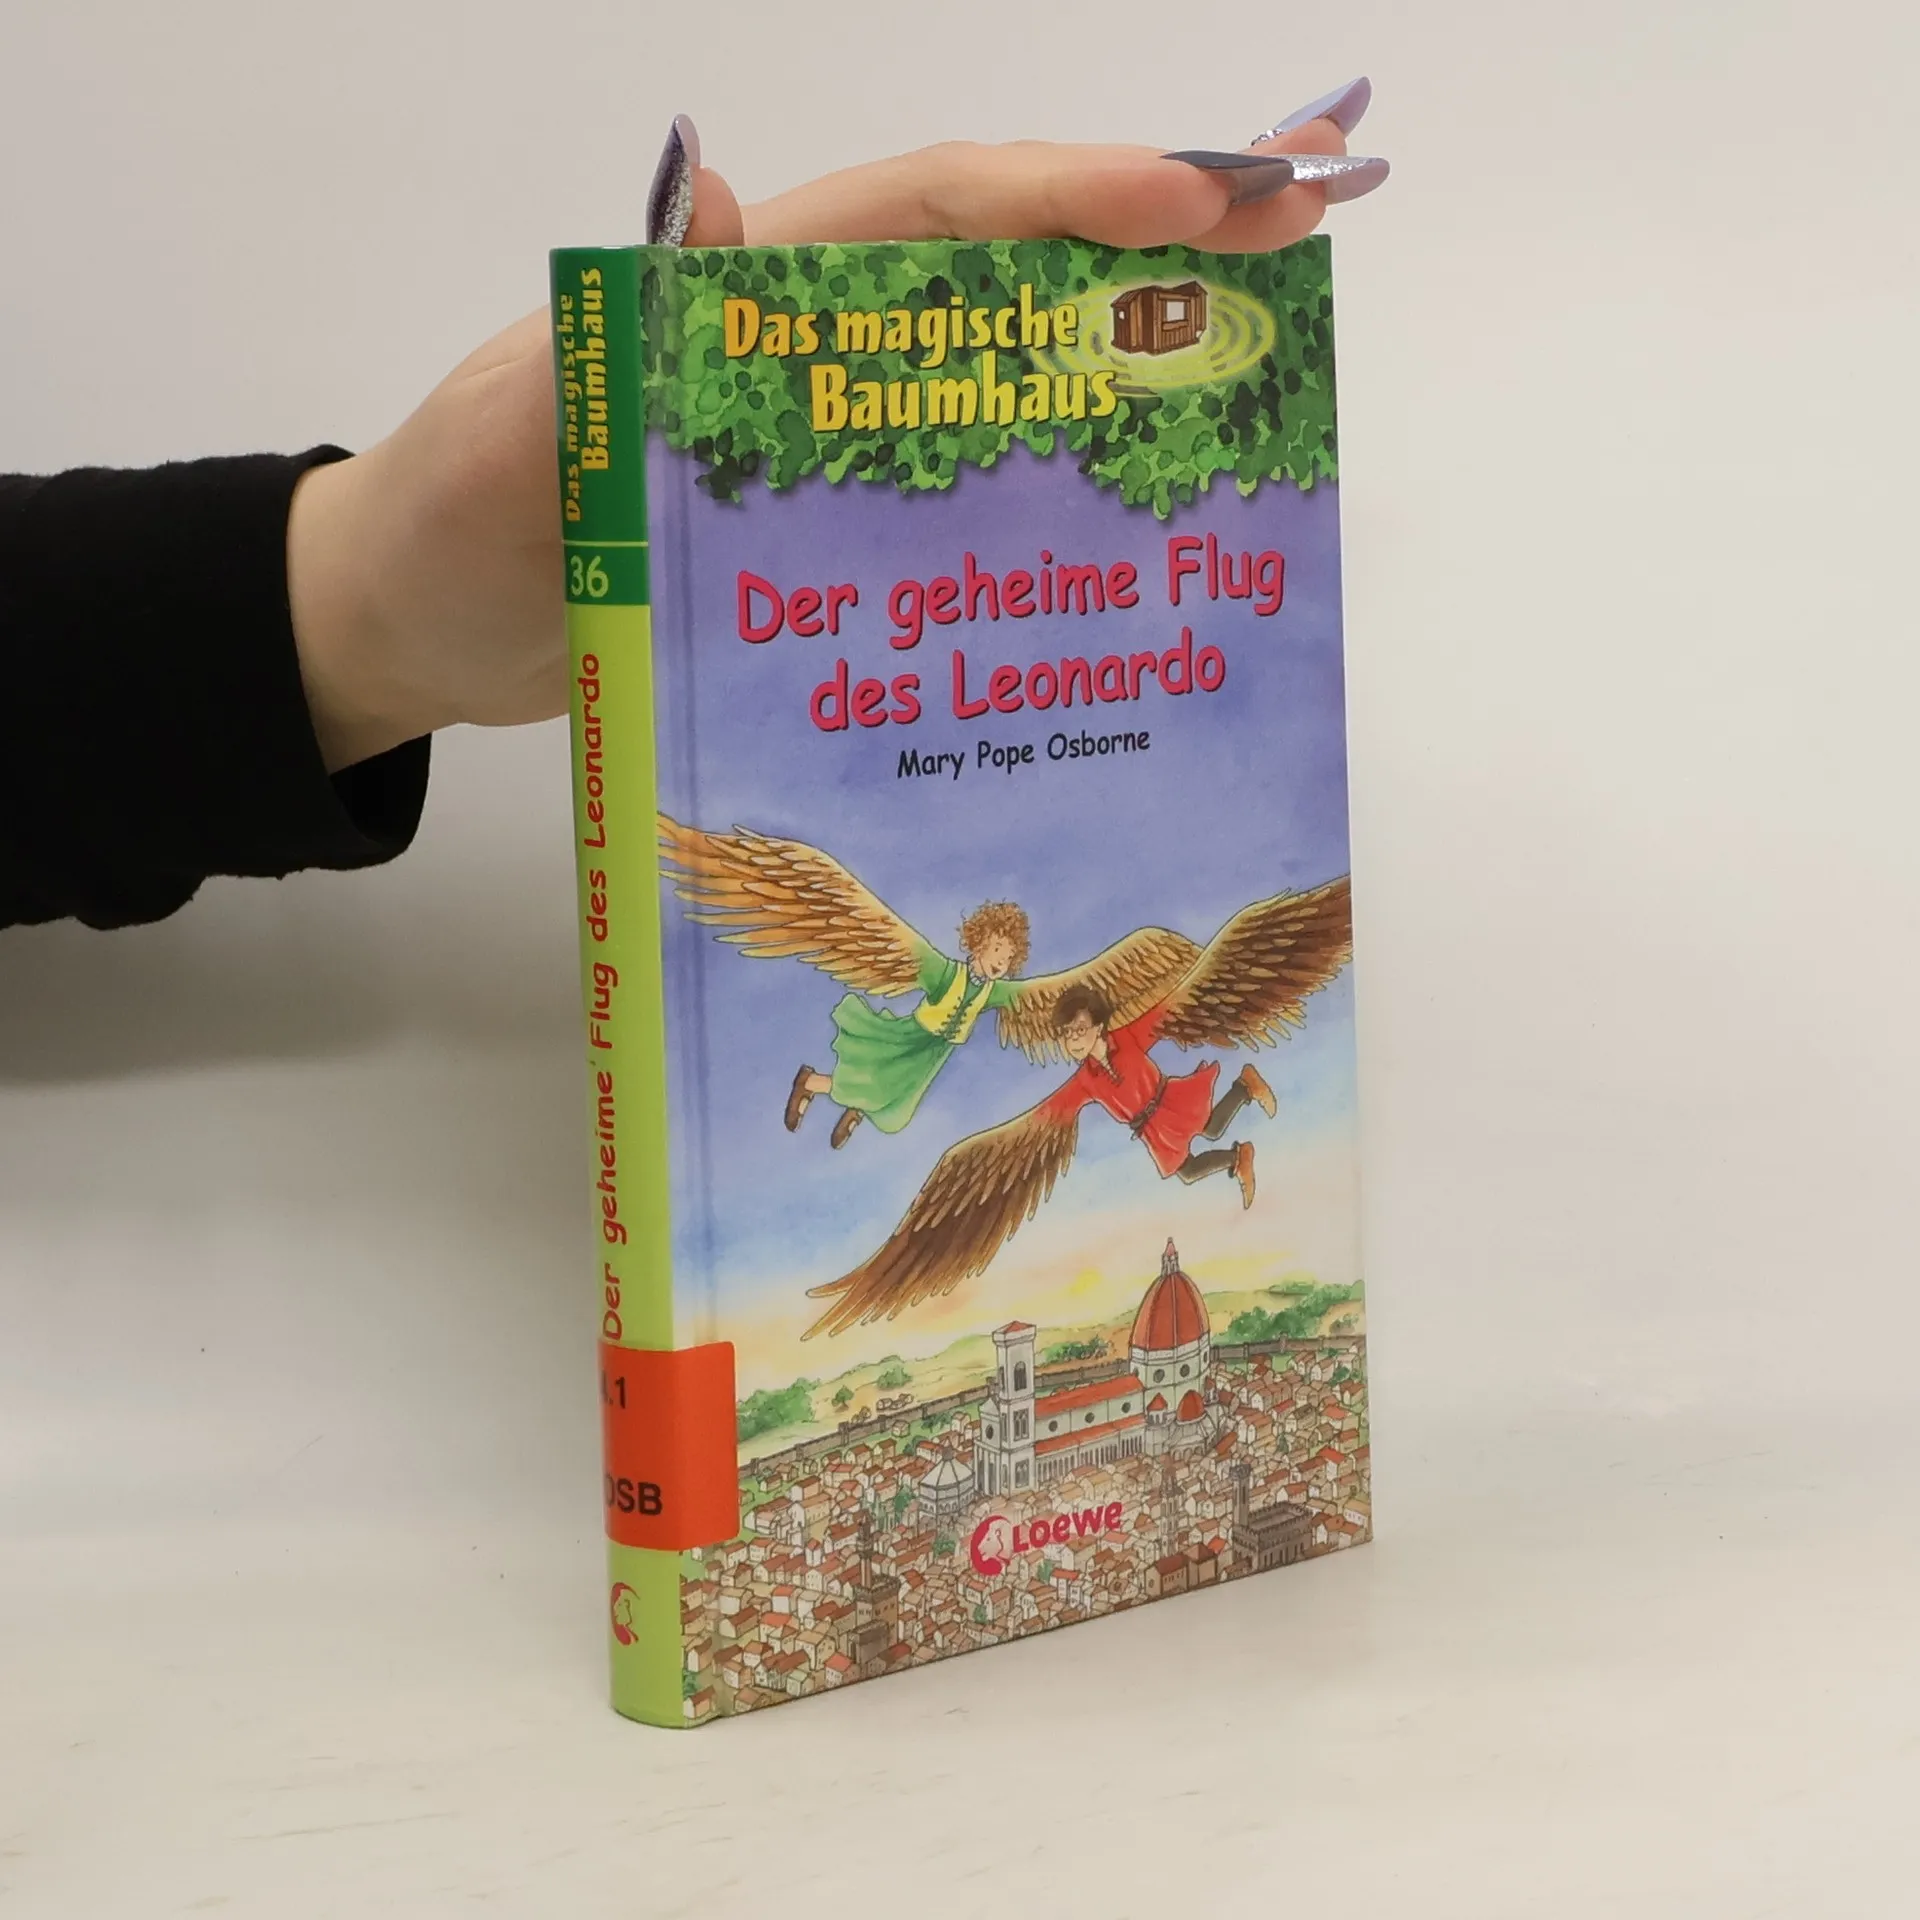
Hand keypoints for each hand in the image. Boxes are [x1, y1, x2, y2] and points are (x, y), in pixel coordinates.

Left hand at [288, 104, 1380, 771]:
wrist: (419, 626)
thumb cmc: (452, 529)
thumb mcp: (515, 434)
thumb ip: (607, 341)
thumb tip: (718, 196)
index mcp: (742, 294)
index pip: (929, 216)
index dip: (1062, 196)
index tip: (1193, 197)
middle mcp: (808, 344)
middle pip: (997, 268)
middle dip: (1146, 238)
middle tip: (1299, 225)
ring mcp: (827, 431)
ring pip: (999, 363)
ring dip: (1127, 342)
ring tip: (1264, 336)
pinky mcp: (827, 517)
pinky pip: (960, 474)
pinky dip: (1054, 466)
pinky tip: (1140, 495)